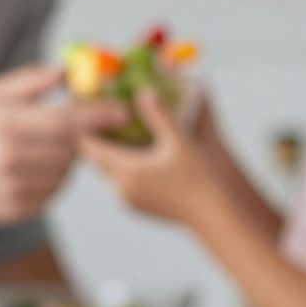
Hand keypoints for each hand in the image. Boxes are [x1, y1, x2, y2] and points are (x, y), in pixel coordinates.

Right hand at [0, 65, 124, 225]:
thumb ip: (30, 82)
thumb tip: (67, 71)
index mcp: (4, 125)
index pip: (64, 120)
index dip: (98, 115)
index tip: (122, 111)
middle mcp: (8, 159)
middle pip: (70, 148)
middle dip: (80, 137)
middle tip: (74, 129)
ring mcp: (13, 189)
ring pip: (66, 173)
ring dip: (66, 160)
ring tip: (42, 149)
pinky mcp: (16, 210)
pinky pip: (54, 194)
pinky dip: (52, 180)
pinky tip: (32, 170)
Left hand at [77, 90, 223, 227]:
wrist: (217, 215)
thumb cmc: (202, 177)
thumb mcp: (181, 141)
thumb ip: (160, 115)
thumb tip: (144, 91)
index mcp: (127, 171)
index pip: (89, 147)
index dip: (87, 126)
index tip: (89, 108)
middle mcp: (121, 189)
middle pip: (96, 159)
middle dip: (98, 136)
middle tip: (101, 114)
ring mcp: (128, 201)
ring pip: (108, 171)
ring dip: (110, 152)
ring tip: (116, 129)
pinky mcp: (138, 207)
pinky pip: (121, 182)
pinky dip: (122, 165)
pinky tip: (134, 151)